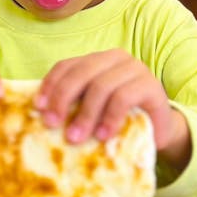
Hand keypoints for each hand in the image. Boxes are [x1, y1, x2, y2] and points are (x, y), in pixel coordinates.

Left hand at [35, 49, 188, 154]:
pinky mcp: (152, 86)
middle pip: (82, 73)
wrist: (158, 132)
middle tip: (53, 125)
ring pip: (102, 86)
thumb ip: (72, 106)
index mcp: (97, 60)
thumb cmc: (118, 121)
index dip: (51, 84)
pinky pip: (125, 98)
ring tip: (76, 137)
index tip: (39, 107)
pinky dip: (110, 118)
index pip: (67, 65)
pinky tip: (103, 136)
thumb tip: (39, 115)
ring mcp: (136, 69)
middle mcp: (116, 58)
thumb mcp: (91, 110)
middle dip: (63, 99)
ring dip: (86, 114)